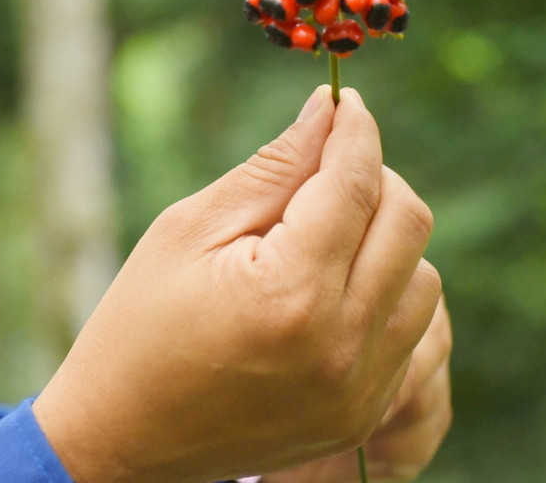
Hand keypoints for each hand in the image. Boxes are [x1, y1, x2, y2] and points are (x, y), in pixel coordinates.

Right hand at [34, 86, 440, 482]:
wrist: (121, 441)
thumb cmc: (139, 325)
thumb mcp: (189, 230)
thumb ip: (272, 167)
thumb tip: (330, 109)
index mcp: (291, 293)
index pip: (356, 184)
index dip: (355, 132)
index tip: (345, 105)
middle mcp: (341, 346)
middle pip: (408, 224)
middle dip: (375, 177)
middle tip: (328, 169)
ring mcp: (359, 390)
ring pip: (423, 278)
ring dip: (386, 240)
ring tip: (324, 235)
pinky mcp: (364, 415)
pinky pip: (411, 332)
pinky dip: (384, 294)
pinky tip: (329, 288)